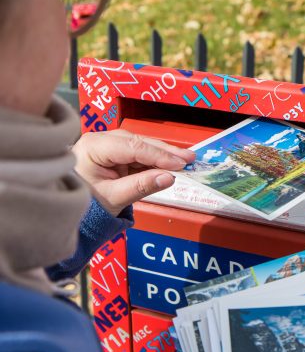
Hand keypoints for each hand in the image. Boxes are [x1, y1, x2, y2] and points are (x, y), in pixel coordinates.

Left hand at [72, 129, 194, 215]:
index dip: (159, 155)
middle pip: (139, 142)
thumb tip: (169, 178)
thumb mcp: (114, 198)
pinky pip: (138, 155)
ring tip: (184, 162)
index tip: (180, 163)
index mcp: (94, 146)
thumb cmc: (85, 204)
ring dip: (162, 155)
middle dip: (165, 152)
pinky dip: (153, 161)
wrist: (68, 211)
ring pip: (141, 147)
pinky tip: (169, 165)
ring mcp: (108, 146)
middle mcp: (101, 140)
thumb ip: (141, 186)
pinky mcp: (114, 154)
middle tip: (189, 159)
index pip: (133, 147)